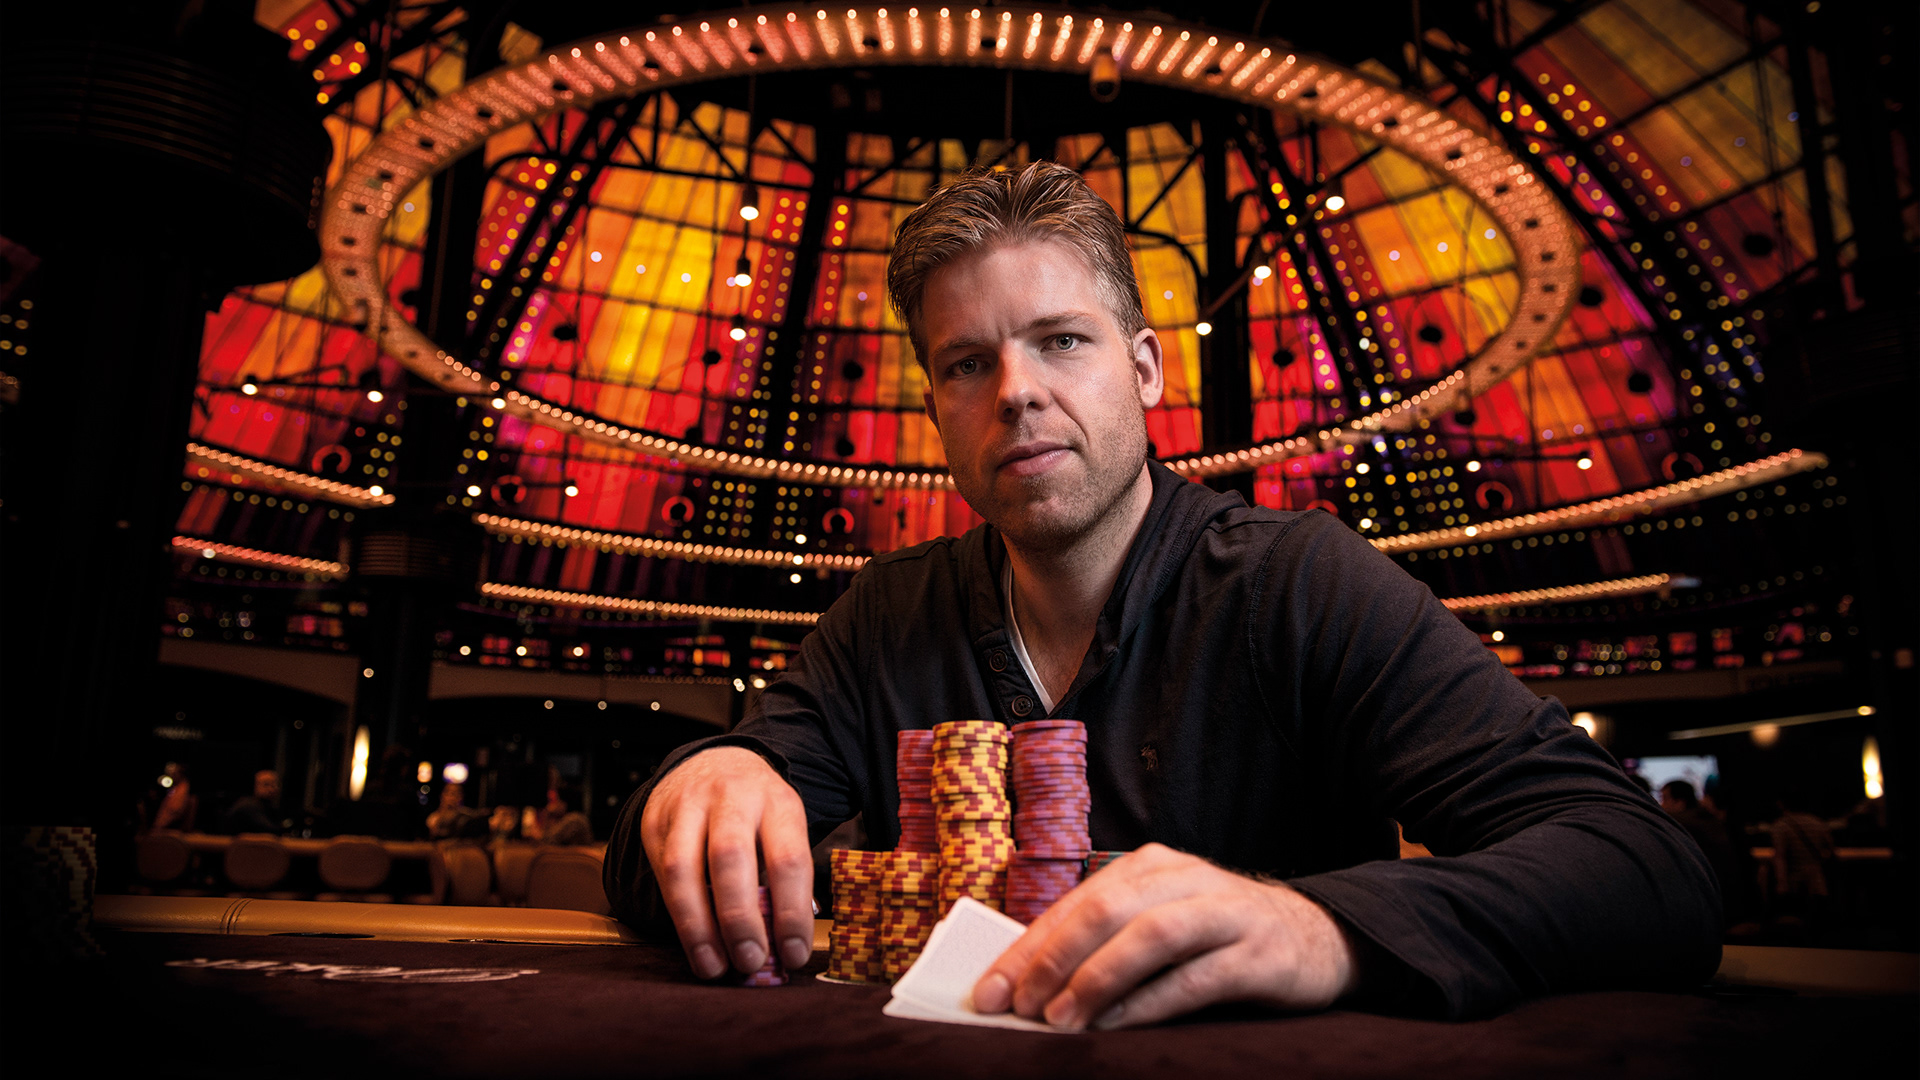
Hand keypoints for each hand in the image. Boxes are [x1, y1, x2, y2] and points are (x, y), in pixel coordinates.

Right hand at [640, 746, 813, 979]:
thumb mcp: (784, 830)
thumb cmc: (758, 812)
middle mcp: (731, 797)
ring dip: (697, 925)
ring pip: (682, 867)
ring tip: (713, 965)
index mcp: (777, 801)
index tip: (793, 955)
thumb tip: (784, 947)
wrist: (714, 763)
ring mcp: (687, 805)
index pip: (787, 858)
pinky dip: (677, 912)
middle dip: (739, 919)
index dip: (791, 912)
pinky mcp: (655, 820)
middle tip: (749, 961)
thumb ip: (784, 881)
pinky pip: (659, 871)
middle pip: (730, 858)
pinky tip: (693, 940)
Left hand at [971, 843, 1357, 1029]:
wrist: (1319, 937)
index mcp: (1152, 866)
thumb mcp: (1162, 919)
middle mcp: (1185, 878)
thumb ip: (1108, 941)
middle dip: (1053, 958)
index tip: (990, 989)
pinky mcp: (1257, 953)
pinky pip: (1194, 977)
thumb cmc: (1219, 935)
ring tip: (1062, 1019)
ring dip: (1098, 978)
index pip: (1076, 901)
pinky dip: (1149, 1002)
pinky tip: (1116, 1024)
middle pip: (1106, 908)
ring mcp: (1225, 913)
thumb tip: (1034, 985)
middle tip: (1018, 1005)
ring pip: (1150, 935)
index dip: (1027, 945)